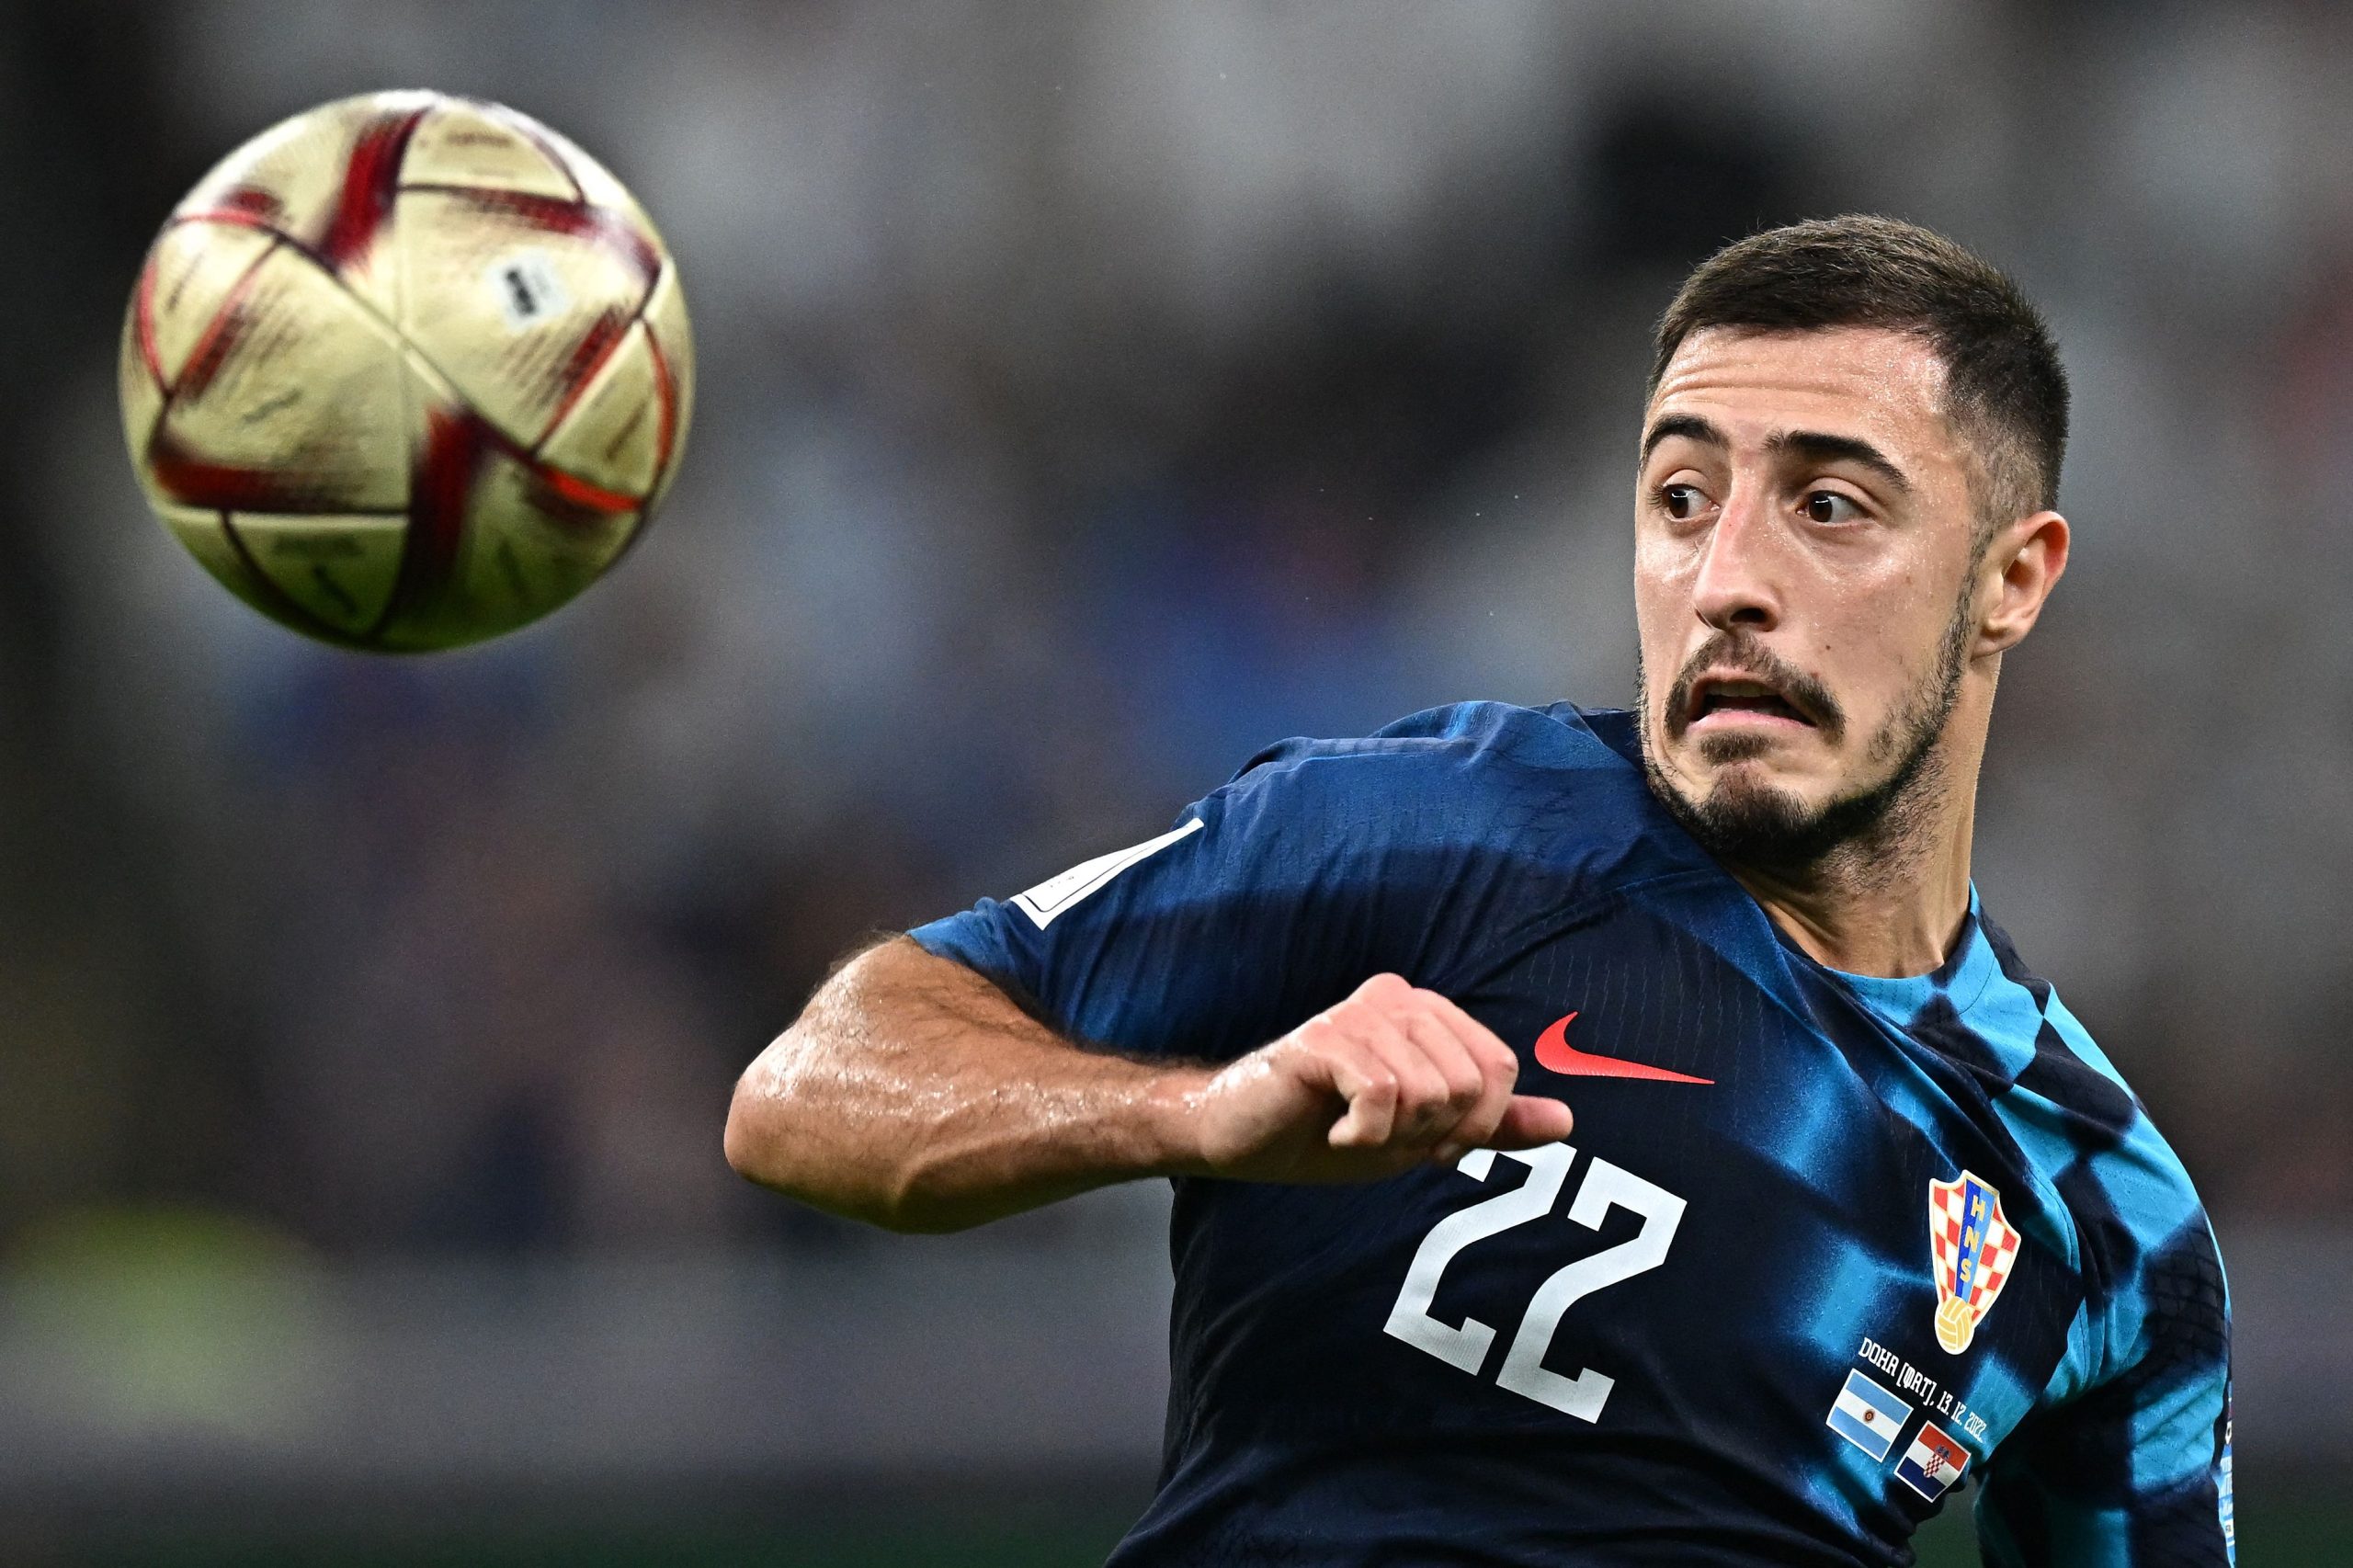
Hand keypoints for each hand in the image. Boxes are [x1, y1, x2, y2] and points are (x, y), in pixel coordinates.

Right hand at [1182, 973, 1573, 1182]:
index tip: (1423, 1141)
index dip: (1473, 1125)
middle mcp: (1396, 998)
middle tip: (1381, 1137)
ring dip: (1394, 1138)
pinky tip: (1336, 1133)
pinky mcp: (1322, 1038)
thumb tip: (1567, 1121)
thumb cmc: (1327, 1130)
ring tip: (1355, 1132)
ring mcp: (1357, 1013)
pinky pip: (1382, 1095)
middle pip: (1469, 1083)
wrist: (1241, 1139)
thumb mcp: (1420, 1135)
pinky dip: (1364, 1135)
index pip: (1498, 1067)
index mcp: (1427, 1011)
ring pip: (1429, 1092)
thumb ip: (1489, 1124)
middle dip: (1431, 1134)